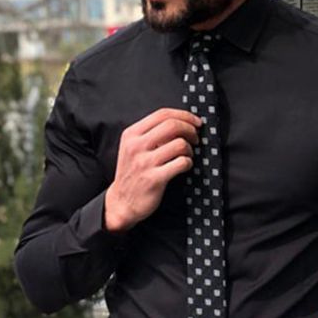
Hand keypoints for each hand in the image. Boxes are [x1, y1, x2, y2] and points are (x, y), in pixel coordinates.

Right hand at [104, 108, 202, 232]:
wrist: (122, 203)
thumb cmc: (132, 174)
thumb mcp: (132, 148)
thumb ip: (150, 134)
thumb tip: (180, 123)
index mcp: (131, 134)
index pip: (162, 114)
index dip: (184, 115)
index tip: (195, 122)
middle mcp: (136, 146)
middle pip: (172, 125)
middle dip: (190, 130)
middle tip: (196, 139)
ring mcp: (145, 163)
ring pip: (180, 144)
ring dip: (190, 149)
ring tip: (187, 156)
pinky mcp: (154, 179)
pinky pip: (181, 163)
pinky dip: (188, 163)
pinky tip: (185, 167)